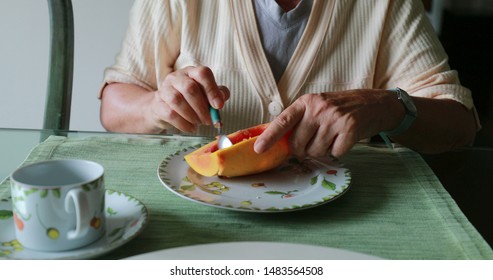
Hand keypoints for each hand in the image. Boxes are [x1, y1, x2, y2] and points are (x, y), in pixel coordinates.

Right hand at [148, 66, 229, 131]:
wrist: (164, 108)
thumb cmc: (190, 101)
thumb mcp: (206, 95)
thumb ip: (218, 94)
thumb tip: (221, 100)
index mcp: (192, 72)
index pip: (202, 73)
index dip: (212, 90)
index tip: (219, 106)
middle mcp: (177, 77)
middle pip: (190, 88)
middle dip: (202, 107)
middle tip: (209, 120)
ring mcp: (165, 89)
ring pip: (177, 100)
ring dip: (192, 115)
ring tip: (199, 123)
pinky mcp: (157, 104)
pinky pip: (170, 114)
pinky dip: (183, 124)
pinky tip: (191, 128)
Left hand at [254, 89, 402, 157]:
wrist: (374, 104)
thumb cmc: (340, 108)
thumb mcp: (317, 106)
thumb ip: (299, 120)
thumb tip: (279, 143)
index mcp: (306, 102)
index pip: (283, 121)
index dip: (269, 137)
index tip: (258, 149)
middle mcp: (319, 108)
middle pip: (299, 144)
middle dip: (304, 149)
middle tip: (315, 141)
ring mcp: (335, 118)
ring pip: (316, 151)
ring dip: (322, 150)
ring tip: (331, 137)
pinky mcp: (350, 130)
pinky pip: (334, 153)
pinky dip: (338, 151)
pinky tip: (343, 139)